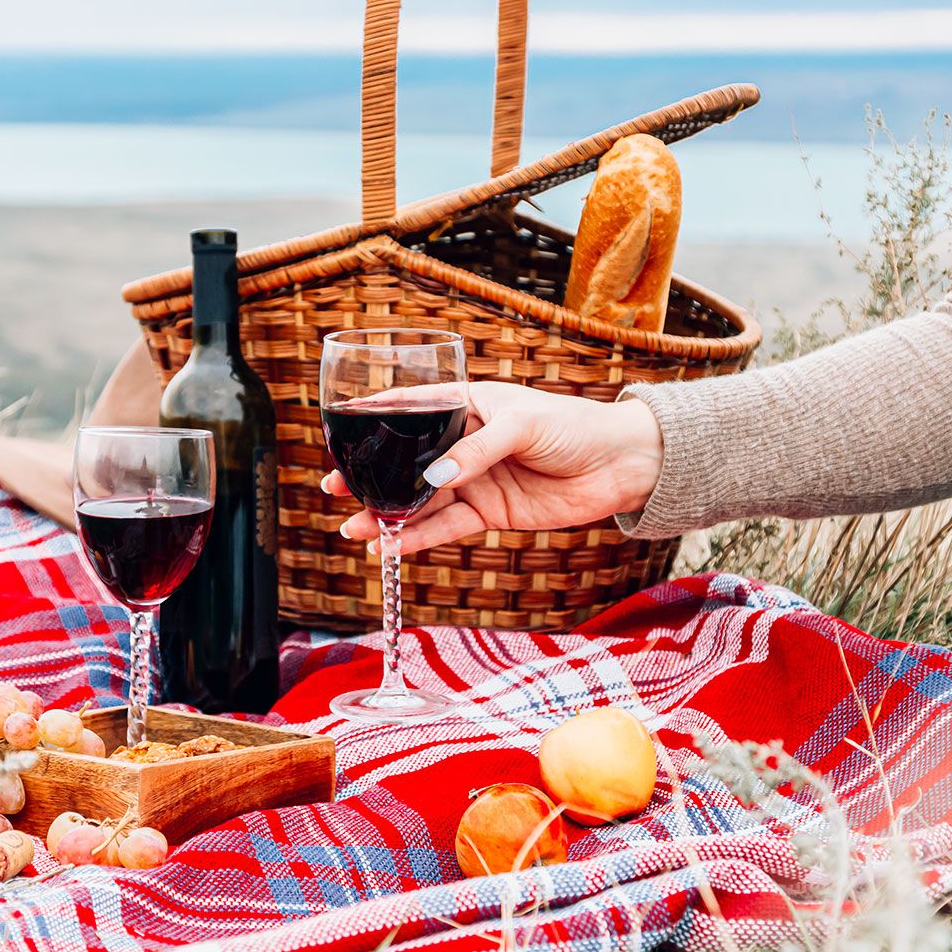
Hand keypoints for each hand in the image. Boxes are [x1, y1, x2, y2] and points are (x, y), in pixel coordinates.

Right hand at [320, 382, 663, 554]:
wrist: (620, 465)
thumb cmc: (575, 427)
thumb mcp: (522, 426)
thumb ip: (476, 453)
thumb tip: (434, 481)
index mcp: (470, 405)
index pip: (413, 406)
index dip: (375, 414)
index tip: (337, 424)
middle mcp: (464, 442)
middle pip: (407, 460)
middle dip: (370, 474)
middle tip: (332, 485)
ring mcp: (474, 479)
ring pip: (419, 499)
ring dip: (385, 513)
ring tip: (351, 527)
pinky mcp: (489, 512)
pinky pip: (444, 526)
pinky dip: (416, 537)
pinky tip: (388, 546)